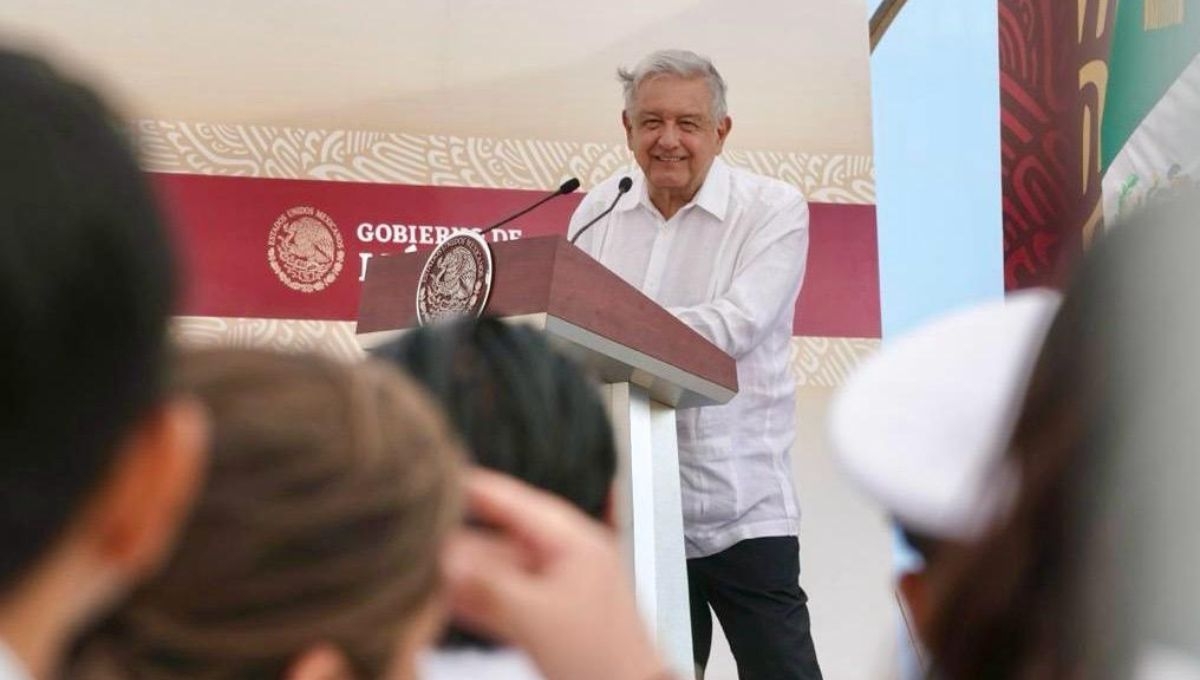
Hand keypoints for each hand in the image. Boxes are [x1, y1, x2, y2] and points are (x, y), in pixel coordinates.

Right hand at [442, 468, 669, 679]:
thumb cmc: (605, 659)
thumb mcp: (539, 618)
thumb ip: (488, 588)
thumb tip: (445, 564)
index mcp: (574, 541)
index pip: (514, 501)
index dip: (474, 488)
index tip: (436, 475)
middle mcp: (564, 558)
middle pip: (501, 540)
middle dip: (458, 542)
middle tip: (415, 537)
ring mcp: (555, 589)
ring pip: (498, 573)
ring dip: (463, 575)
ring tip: (420, 570)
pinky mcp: (547, 618)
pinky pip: (504, 601)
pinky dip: (476, 601)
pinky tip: (441, 601)